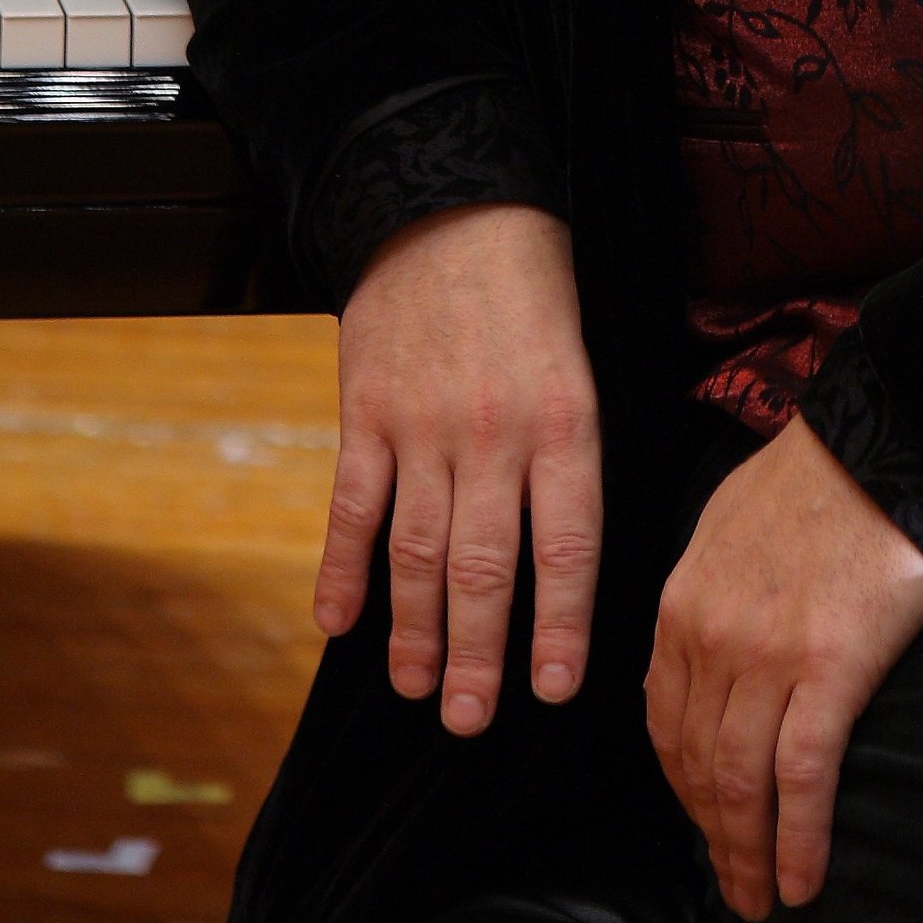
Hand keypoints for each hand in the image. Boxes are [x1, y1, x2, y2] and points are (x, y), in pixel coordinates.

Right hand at [314, 203, 601, 728]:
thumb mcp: (585, 359)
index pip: (568, 546)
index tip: (554, 691)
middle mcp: (494, 433)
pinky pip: (352, 506)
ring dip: (415, 630)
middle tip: (471, 722)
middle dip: (479, 655)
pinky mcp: (364, 410)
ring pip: (417, 551)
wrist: (451, 200)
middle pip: (485, 567)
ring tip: (420, 690)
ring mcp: (421, 425)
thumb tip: (571, 553)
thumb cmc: (534, 286)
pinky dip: (342, 569)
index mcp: (565, 421)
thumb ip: (574, 452)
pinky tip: (337, 624)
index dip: (560, 625)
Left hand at [647, 412, 922, 920]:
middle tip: (734, 890)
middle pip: (697, 766)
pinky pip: (801, 778)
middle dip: (713, 838)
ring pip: (741, 783)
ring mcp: (766, 658)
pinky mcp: (828, 671)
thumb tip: (696, 654)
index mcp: (681, 605)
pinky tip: (802, 881)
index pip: (665, 723)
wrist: (884, 444)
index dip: (683, 789)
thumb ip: (704, 597)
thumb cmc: (817, 478)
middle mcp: (710, 638)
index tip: (706, 826)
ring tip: (763, 900)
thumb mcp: (724, 526)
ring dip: (749, 855)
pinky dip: (796, 840)